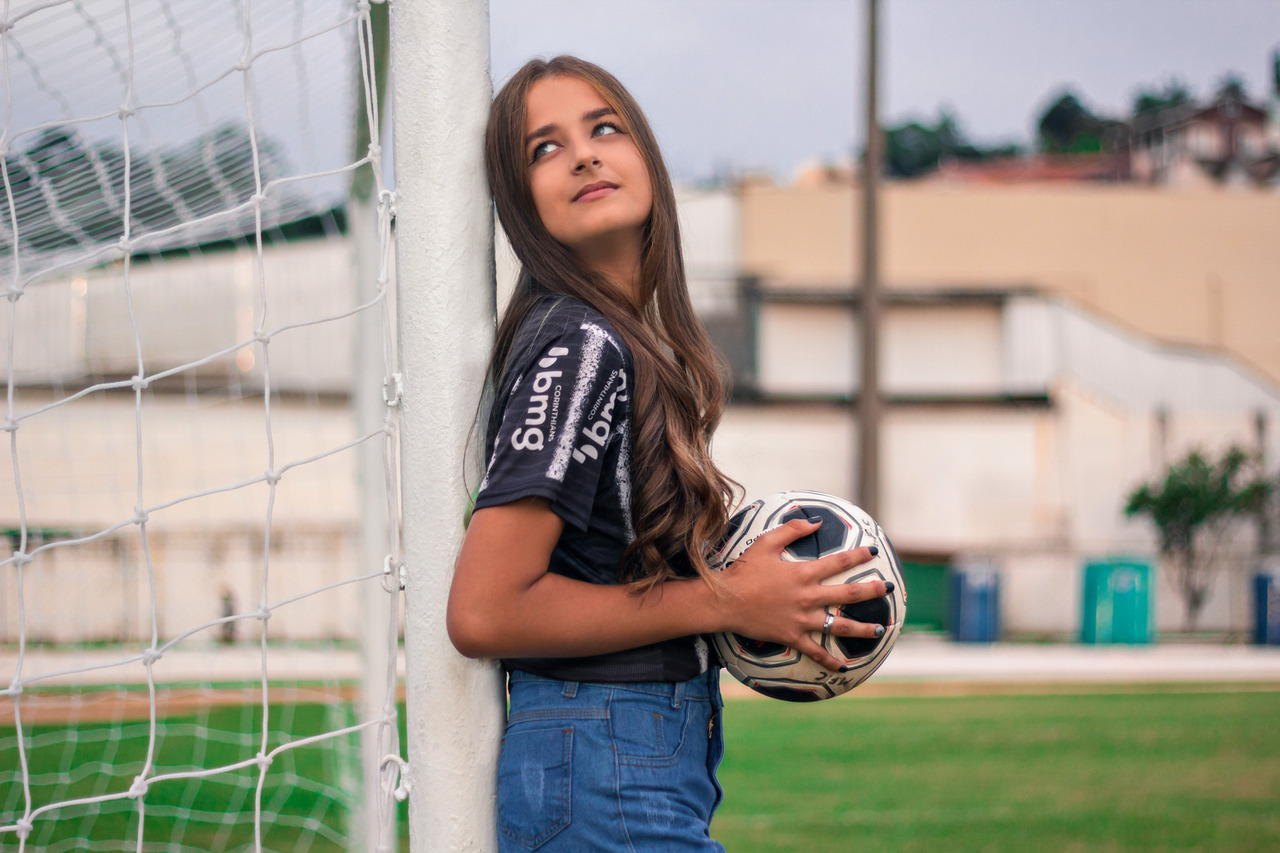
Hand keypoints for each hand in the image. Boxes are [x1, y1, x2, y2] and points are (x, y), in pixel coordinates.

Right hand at [716, 517, 889, 672]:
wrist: (725, 601)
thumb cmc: (744, 570)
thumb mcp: (766, 542)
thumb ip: (792, 530)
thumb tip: (816, 521)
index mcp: (804, 573)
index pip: (838, 562)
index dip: (858, 556)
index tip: (873, 552)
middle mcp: (808, 596)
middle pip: (847, 594)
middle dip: (871, 591)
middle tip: (888, 589)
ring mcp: (802, 619)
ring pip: (838, 626)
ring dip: (860, 629)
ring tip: (878, 630)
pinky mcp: (792, 636)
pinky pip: (814, 651)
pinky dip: (829, 661)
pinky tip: (842, 668)